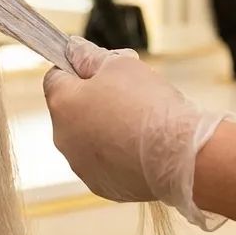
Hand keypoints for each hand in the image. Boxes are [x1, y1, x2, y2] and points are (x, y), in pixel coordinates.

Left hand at [44, 37, 229, 228]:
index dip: (78, 69)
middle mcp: (62, 137)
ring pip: (85, 136)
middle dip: (93, 98)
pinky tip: (140, 147)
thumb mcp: (120, 64)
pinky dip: (115, 153)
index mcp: (62, 104)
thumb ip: (89, 56)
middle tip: (127, 93)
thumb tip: (73, 49)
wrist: (180, 156)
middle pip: (71, 108)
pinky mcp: (100, 185)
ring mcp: (80, 164)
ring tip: (138, 122)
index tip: (101, 70)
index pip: (55, 77)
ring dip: (103, 126)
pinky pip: (102, 161)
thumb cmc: (149, 104)